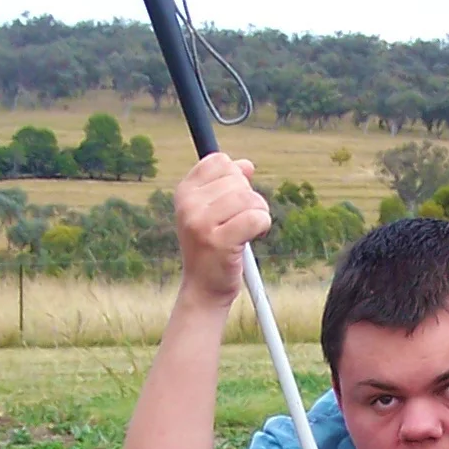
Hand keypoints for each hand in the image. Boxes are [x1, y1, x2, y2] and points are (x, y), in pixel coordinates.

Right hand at [174, 153, 270, 306]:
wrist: (203, 287)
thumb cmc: (212, 248)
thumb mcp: (213, 212)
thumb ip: (228, 185)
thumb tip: (246, 165)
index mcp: (184, 192)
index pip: (220, 161)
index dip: (236, 178)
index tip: (233, 200)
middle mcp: (188, 205)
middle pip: (238, 179)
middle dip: (251, 199)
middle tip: (242, 221)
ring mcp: (201, 223)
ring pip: (250, 198)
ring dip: (260, 213)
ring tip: (250, 230)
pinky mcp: (219, 242)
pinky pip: (257, 218)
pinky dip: (264, 227)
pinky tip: (254, 237)